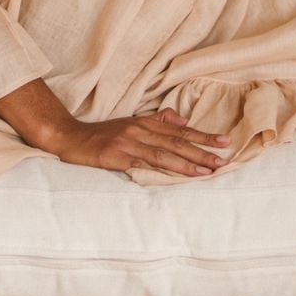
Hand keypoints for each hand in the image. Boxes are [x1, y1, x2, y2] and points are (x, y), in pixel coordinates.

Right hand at [50, 105, 232, 176]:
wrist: (70, 138)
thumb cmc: (101, 134)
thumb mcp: (130, 123)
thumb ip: (157, 121)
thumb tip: (183, 121)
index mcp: (145, 123)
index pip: (180, 131)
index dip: (203, 136)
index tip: (224, 142)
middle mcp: (140, 131)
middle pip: (177, 141)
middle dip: (202, 150)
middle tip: (224, 158)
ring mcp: (129, 143)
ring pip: (165, 153)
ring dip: (188, 162)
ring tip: (208, 170)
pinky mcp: (118, 156)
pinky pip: (145, 163)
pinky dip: (164, 169)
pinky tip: (178, 175)